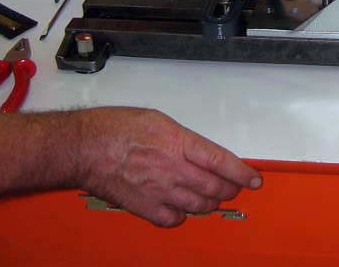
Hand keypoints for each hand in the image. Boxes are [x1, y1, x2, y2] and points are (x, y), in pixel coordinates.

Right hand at [80, 107, 261, 226]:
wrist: (84, 147)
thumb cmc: (114, 127)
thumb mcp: (158, 120)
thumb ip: (181, 137)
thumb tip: (196, 149)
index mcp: (178, 143)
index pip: (221, 161)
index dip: (241, 173)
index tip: (254, 179)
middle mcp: (173, 169)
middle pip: (214, 187)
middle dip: (230, 189)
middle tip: (233, 187)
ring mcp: (159, 191)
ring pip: (199, 205)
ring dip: (210, 202)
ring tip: (212, 197)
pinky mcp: (144, 207)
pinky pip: (173, 219)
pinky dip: (182, 216)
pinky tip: (182, 208)